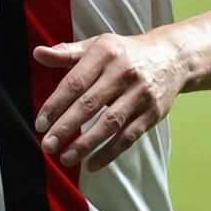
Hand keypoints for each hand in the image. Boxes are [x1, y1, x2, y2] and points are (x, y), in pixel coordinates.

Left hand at [32, 31, 186, 170]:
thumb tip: (38, 54)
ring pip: (109, 123)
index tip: (40, 124)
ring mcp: (140, 94)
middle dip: (66, 127)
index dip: (56, 104)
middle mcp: (123, 73)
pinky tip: (92, 164)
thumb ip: (67, 53)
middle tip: (47, 145)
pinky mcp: (153, 113)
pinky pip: (128, 136)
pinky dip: (109, 152)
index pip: (75, 82)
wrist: (172, 57)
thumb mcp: (97, 46)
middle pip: (90, 104)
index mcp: (105, 53)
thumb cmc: (124, 54)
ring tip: (66, 158)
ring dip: (86, 144)